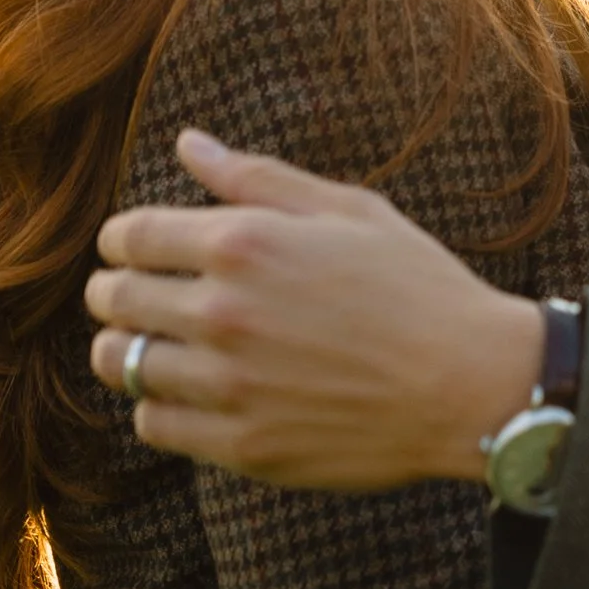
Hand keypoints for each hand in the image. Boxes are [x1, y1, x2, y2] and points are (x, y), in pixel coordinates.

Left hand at [85, 131, 544, 488]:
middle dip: (115, 291)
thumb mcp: (349, 210)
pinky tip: (188, 395)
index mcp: (245, 244)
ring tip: (150, 347)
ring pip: (123, 364)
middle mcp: (224, 313)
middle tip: (133, 297)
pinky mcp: (242, 445)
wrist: (473, 386)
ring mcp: (229, 385)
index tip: (131, 250)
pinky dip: (158, 406)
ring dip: (126, 350)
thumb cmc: (419, 288)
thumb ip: (257, 179)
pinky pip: (154, 424)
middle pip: (115, 299)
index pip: (131, 236)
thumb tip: (186, 144)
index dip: (121, 241)